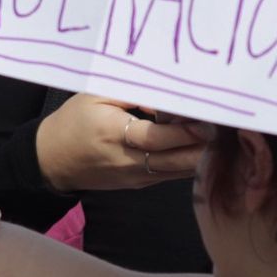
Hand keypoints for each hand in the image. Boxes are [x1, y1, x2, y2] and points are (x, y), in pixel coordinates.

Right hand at [37, 94, 209, 191]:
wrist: (52, 159)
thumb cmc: (75, 120)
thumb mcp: (96, 94)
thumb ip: (133, 92)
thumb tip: (167, 98)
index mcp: (113, 134)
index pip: (156, 138)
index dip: (184, 131)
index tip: (207, 120)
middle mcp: (126, 161)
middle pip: (173, 159)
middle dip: (201, 146)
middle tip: (224, 129)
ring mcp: (133, 177)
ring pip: (176, 171)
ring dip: (200, 157)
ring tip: (221, 138)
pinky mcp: (137, 185)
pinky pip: (169, 175)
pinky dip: (187, 164)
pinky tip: (203, 149)